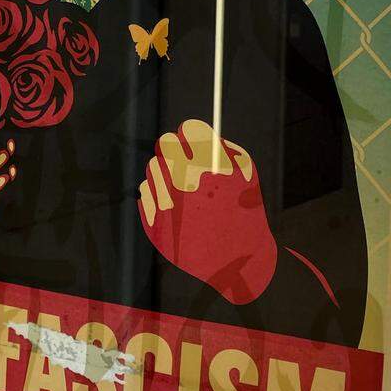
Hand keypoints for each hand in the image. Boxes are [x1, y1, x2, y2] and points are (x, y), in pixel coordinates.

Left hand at [137, 118, 275, 304]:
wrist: (238, 261)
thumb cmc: (244, 213)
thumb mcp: (245, 175)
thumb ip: (219, 147)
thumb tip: (190, 129)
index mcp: (210, 168)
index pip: (188, 131)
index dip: (191, 134)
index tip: (191, 139)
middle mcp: (185, 183)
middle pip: (165, 145)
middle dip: (175, 149)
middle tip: (182, 158)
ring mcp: (166, 204)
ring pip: (153, 167)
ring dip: (165, 171)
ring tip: (183, 187)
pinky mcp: (154, 223)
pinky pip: (145, 192)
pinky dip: (157, 194)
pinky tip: (175, 206)